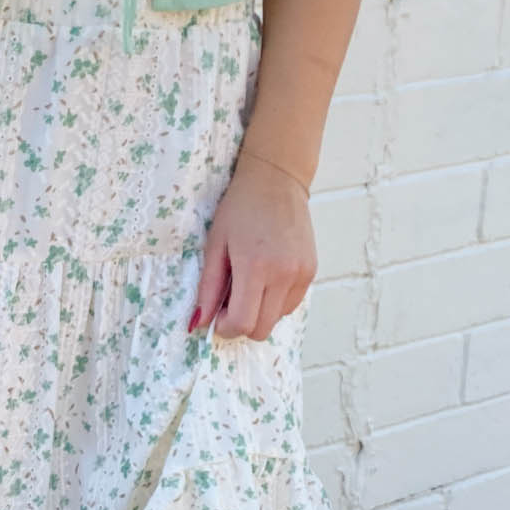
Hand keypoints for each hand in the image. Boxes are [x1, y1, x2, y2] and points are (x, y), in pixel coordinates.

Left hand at [189, 149, 315, 341]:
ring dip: (259, 312)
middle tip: (229, 301)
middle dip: (241, 324)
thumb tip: (199, 323)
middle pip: (262, 329)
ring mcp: (301, 274)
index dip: (226, 328)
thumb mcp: (215, 245)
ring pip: (277, 319)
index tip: (217, 315)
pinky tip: (265, 277)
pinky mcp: (311, 271)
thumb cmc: (239, 209)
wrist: (276, 180)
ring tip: (248, 283)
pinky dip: (275, 302)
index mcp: (255, 267)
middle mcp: (283, 274)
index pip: (243, 323)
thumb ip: (208, 288)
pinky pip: (290, 304)